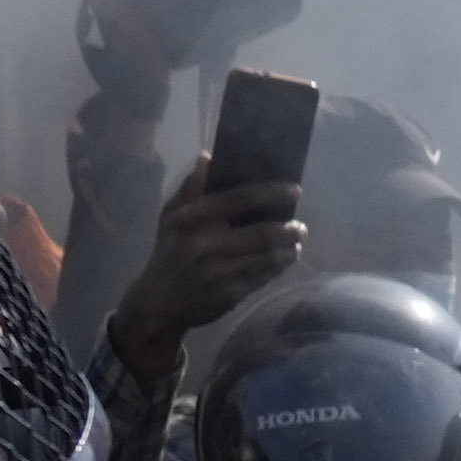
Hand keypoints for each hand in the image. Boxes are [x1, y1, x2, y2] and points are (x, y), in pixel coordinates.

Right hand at [108, 170, 305, 367]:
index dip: (270, 193)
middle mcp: (205, 245)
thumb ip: (190, 187)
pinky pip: (262, 279)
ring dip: (288, 251)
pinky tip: (283, 262)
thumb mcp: (170, 217)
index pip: (238, 199)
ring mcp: (219, 273)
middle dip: (289, 230)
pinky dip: (277, 269)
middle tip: (302, 227)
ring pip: (267, 259)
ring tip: (297, 244)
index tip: (295, 190)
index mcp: (192, 220)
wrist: (158, 303)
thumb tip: (208, 157)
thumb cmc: (168, 253)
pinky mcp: (228, 296)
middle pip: (260, 233)